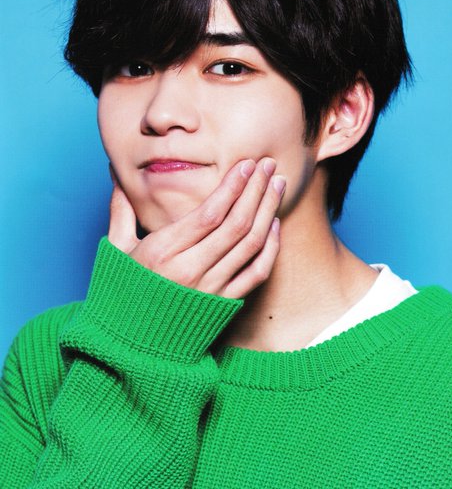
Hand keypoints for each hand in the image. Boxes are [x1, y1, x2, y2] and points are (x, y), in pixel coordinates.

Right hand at [107, 158, 285, 298]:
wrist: (132, 345)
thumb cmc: (122, 293)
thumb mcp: (117, 250)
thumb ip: (121, 210)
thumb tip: (115, 173)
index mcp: (163, 252)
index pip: (210, 213)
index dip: (232, 186)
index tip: (247, 164)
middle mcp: (190, 270)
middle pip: (236, 223)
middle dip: (256, 189)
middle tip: (269, 165)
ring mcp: (211, 289)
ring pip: (251, 244)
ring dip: (268, 211)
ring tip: (278, 186)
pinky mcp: (225, 304)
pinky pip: (256, 272)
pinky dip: (270, 247)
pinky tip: (275, 224)